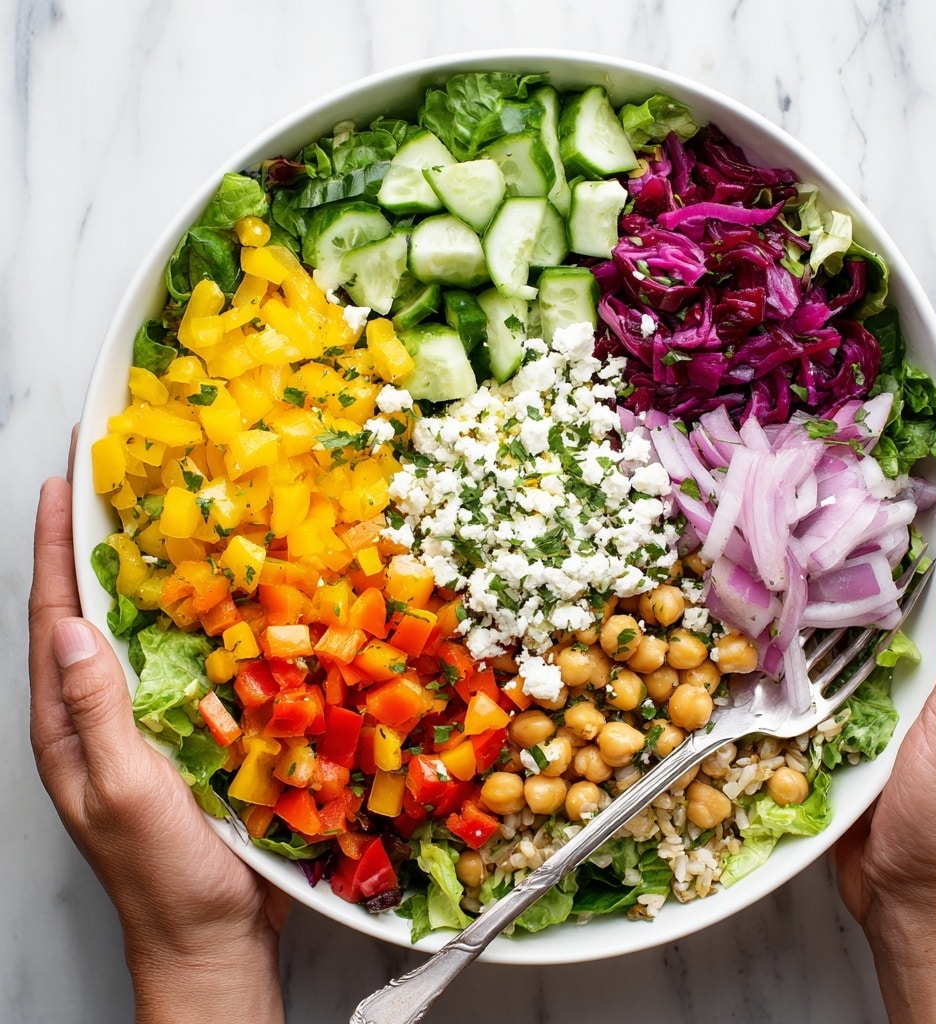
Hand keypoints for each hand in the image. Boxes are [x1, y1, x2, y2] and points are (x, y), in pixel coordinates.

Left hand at [29, 453, 290, 1023]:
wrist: (213, 934)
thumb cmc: (164, 875)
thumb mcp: (123, 793)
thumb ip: (96, 714)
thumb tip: (72, 630)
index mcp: (68, 727)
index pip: (54, 622)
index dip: (56, 551)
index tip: (62, 486)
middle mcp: (99, 716)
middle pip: (88, 615)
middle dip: (91, 548)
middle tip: (110, 485)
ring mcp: (144, 725)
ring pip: (138, 635)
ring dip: (143, 577)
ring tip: (159, 521)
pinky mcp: (189, 733)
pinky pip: (186, 663)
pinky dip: (195, 621)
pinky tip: (220, 598)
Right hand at [833, 401, 935, 1021]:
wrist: (906, 884)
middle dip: (922, 475)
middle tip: (885, 418)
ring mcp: (903, 658)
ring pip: (883, 572)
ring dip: (863, 520)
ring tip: (830, 466)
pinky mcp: (857, 680)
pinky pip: (840, 616)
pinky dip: (819, 577)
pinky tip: (789, 555)